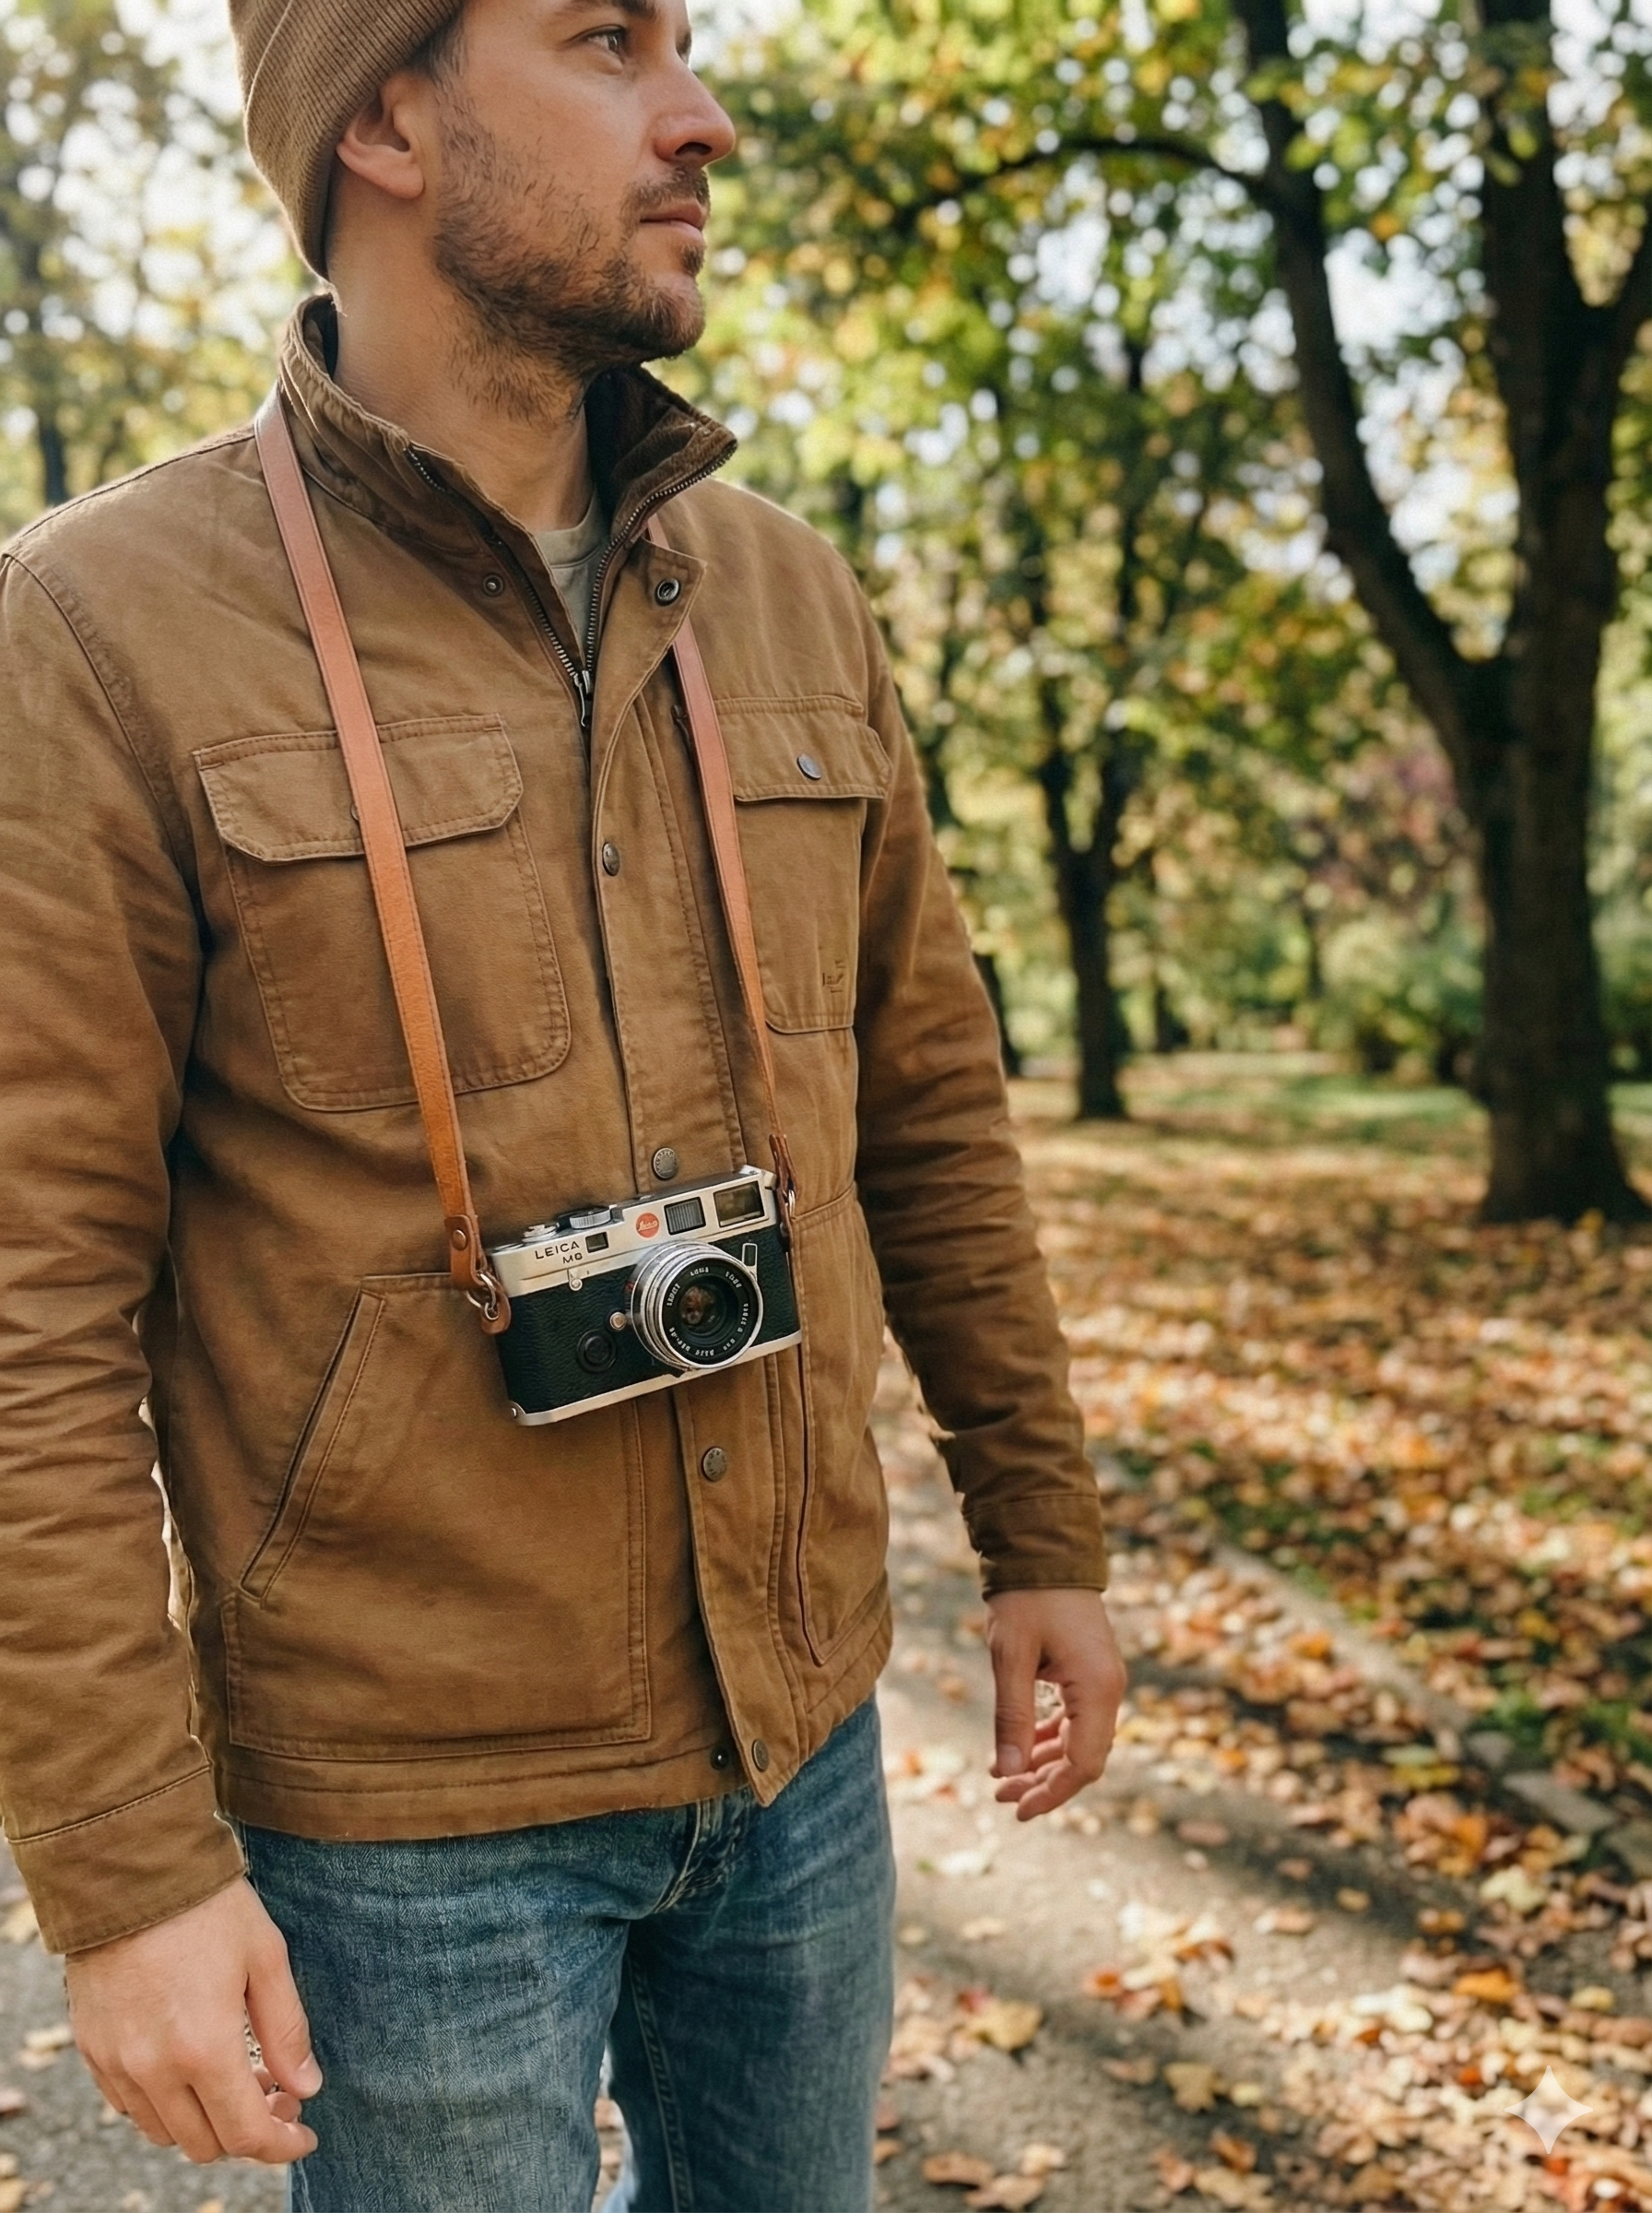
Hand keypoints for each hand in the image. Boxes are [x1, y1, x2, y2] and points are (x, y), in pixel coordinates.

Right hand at [66, 1877, 319, 2165]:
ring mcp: (116, 2063)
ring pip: (163, 2132)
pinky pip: (127, 2105)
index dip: (281, 2144)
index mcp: (204, 2048)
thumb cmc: (207, 1907)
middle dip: (248, 2132)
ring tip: (234, 2078)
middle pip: (204, 2144)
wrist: (130, 1872)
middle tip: (276, 2094)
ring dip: (203, 2122)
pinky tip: (188, 2067)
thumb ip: (287, 2029)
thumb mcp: (265, 1957)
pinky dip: (163, 2104)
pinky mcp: (91, 2049)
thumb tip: (306, 2088)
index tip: (304, 2134)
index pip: (245, 2134)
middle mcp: (153, 2069)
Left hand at [985, 1587, 1125, 1821]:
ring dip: (1043, 1762)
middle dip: (1043, 1782)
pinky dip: (1048, 1736)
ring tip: (1002, 1777)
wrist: (1044, 1548)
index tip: (1017, 1810)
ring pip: (1078, 1740)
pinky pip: (1074, 1718)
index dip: (1052, 1794)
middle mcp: (1109, 1689)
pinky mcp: (1089, 1670)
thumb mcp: (1011, 1658)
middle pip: (1083, 1758)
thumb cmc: (1026, 1598)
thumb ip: (1012, 1717)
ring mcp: (1102, 1680)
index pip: (1084, 1765)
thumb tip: (1009, 1773)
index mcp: (1098, 1689)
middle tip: (1000, 1795)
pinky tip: (1019, 1747)